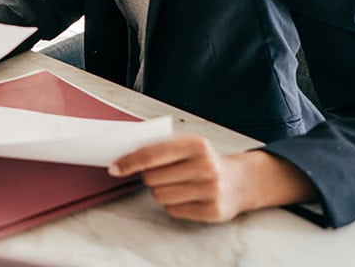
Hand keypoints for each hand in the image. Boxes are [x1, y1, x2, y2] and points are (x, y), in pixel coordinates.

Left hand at [108, 135, 315, 222]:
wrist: (241, 181)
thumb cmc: (203, 160)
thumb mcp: (187, 144)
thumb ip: (158, 145)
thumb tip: (121, 153)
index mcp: (197, 144)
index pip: (152, 155)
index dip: (129, 162)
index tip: (113, 168)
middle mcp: (206, 167)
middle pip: (152, 178)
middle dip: (149, 177)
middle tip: (160, 174)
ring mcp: (211, 190)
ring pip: (160, 196)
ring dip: (160, 191)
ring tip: (176, 184)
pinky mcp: (213, 211)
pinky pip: (173, 210)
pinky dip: (173, 204)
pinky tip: (186, 196)